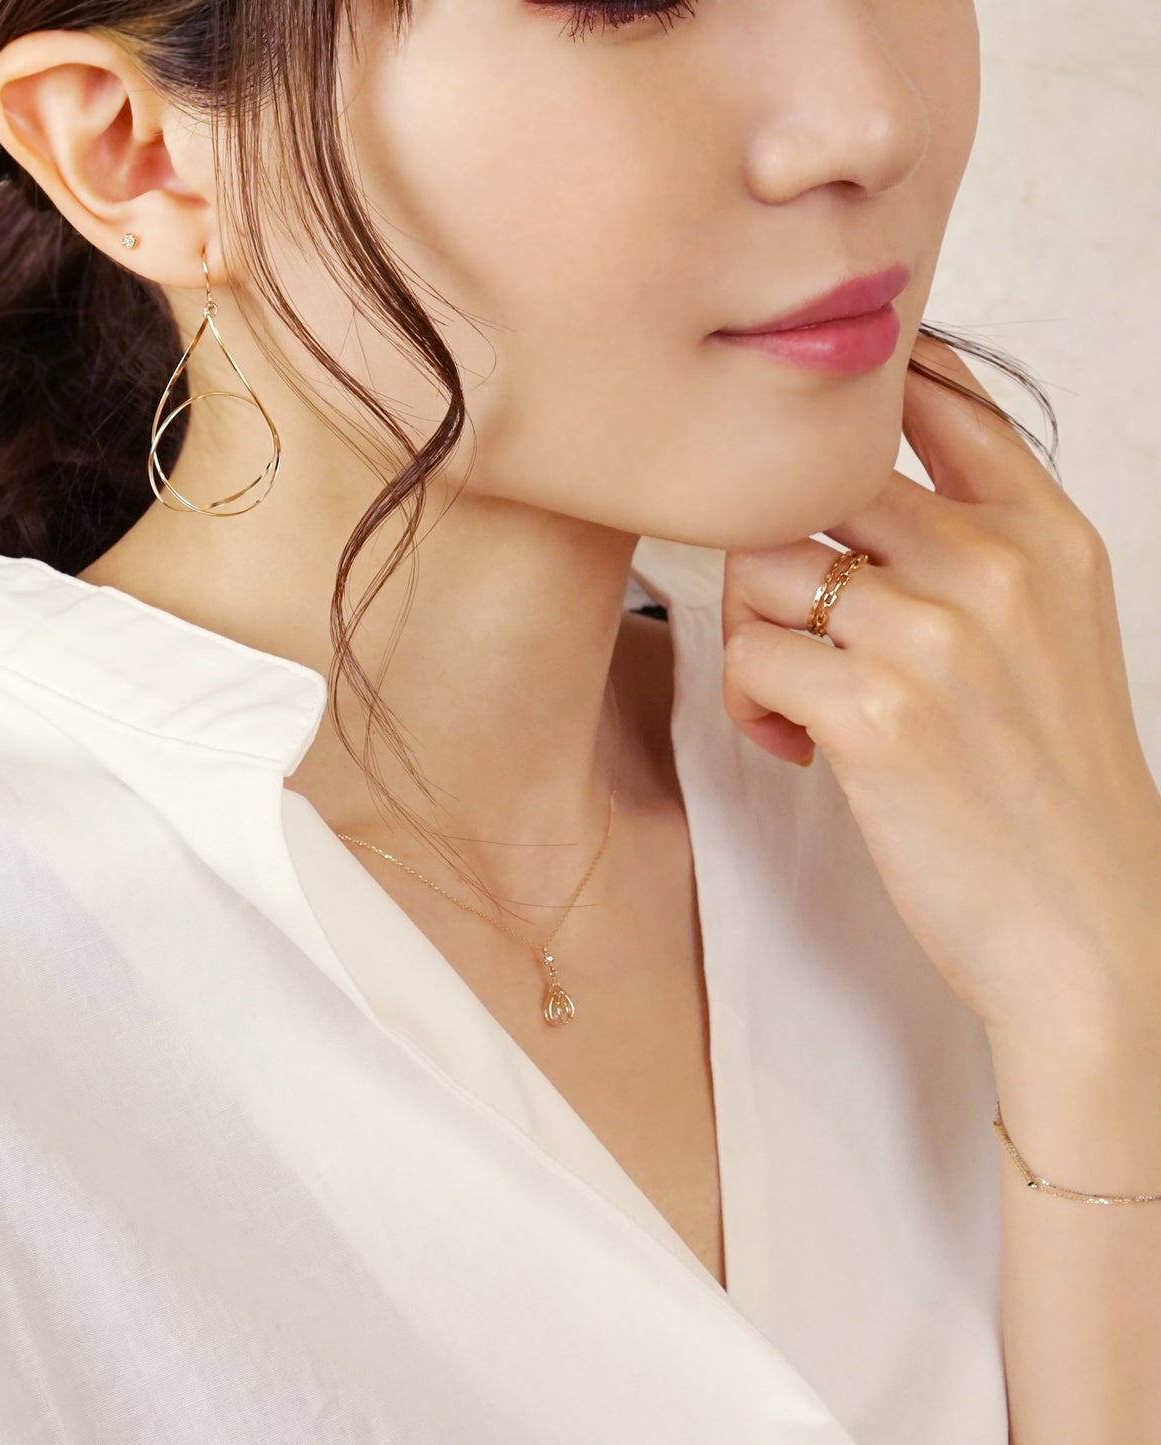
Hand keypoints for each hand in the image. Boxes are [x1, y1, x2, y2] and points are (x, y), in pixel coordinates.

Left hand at [719, 332, 1160, 1040]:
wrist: (1091, 930)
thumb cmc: (1052, 792)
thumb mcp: (1053, 639)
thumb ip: (979, 553)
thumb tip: (859, 498)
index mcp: (1049, 536)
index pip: (936, 397)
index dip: (851, 407)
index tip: (805, 453)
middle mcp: (997, 564)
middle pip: (813, 479)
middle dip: (773, 548)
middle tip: (790, 626)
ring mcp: (937, 634)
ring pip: (761, 563)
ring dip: (754, 631)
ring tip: (795, 699)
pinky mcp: (875, 712)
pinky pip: (750, 654)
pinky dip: (753, 702)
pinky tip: (799, 748)